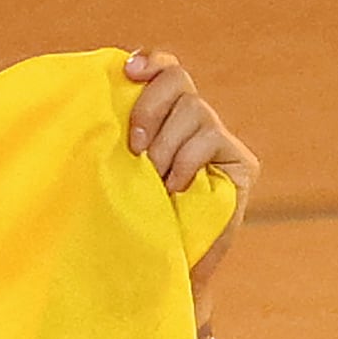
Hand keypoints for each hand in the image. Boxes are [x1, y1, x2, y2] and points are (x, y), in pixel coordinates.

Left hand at [119, 49, 255, 294]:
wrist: (163, 275)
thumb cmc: (129, 227)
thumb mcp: (114, 177)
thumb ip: (115, 139)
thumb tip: (96, 97)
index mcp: (164, 117)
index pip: (164, 70)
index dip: (149, 63)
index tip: (127, 71)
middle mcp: (195, 122)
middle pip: (177, 80)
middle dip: (149, 108)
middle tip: (134, 149)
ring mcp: (220, 142)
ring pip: (192, 110)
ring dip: (166, 146)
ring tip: (155, 181)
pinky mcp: (241, 164)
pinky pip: (209, 140)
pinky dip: (185, 162)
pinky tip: (175, 189)